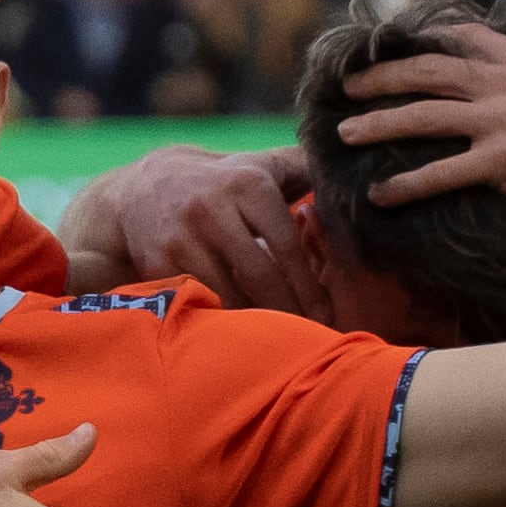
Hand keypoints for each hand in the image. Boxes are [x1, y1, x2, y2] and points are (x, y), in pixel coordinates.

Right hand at [70, 146, 334, 320]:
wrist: (144, 189)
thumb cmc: (223, 183)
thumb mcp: (261, 166)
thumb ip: (308, 169)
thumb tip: (361, 179)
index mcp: (247, 183)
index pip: (287, 244)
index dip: (309, 286)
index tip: (327, 316)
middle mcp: (211, 207)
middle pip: (260, 274)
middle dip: (289, 310)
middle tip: (310, 337)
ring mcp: (181, 236)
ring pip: (229, 293)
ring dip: (257, 321)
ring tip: (280, 340)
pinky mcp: (157, 261)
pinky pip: (200, 300)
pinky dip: (222, 319)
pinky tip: (239, 333)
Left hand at [332, 24, 505, 234]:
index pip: (466, 38)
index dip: (426, 41)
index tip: (397, 45)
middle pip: (429, 72)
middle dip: (383, 76)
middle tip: (349, 85)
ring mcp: (501, 122)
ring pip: (423, 117)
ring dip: (378, 124)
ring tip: (345, 133)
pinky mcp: (500, 163)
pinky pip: (440, 173)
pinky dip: (405, 185)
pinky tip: (380, 195)